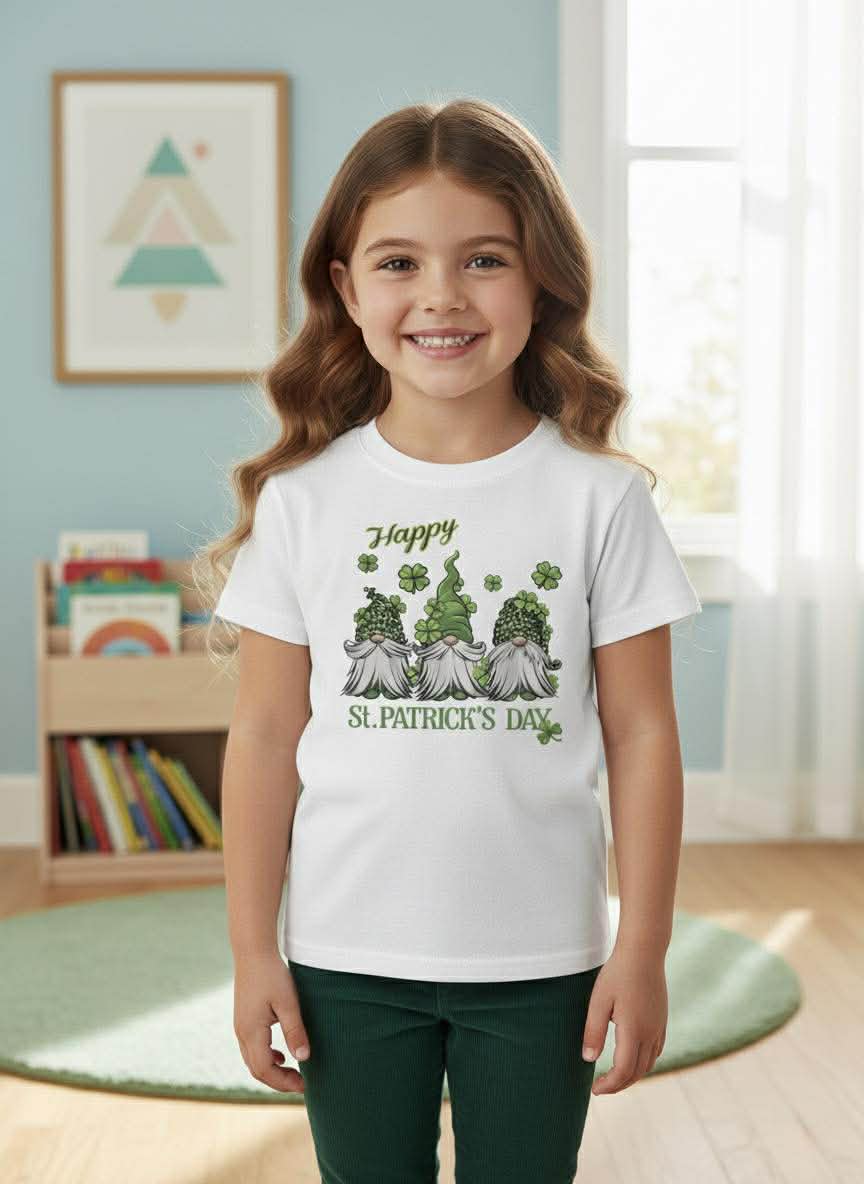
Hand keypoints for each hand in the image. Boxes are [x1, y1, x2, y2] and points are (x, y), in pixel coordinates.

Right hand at [233, 949, 311, 1092]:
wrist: (252, 952)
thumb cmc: (272, 974)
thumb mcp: (288, 1003)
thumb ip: (295, 1031)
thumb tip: (303, 1058)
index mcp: (251, 1032)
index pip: (265, 1070)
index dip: (284, 1082)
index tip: (304, 1085)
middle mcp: (242, 1033)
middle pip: (257, 1070)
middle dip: (278, 1081)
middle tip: (301, 1085)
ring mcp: (240, 1027)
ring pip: (253, 1060)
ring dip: (272, 1071)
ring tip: (294, 1074)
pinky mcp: (244, 1019)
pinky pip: (252, 1049)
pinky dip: (266, 1058)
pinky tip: (281, 1056)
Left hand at [581, 945, 666, 1094]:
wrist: (644, 952)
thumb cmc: (618, 974)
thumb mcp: (599, 1001)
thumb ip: (593, 1031)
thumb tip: (588, 1059)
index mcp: (634, 1031)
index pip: (623, 1071)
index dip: (609, 1085)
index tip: (594, 1089)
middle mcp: (650, 1033)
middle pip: (638, 1072)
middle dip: (619, 1084)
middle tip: (600, 1087)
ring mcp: (659, 1027)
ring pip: (649, 1063)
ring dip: (632, 1075)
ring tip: (614, 1076)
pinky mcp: (662, 1020)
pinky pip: (656, 1051)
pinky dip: (644, 1062)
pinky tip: (632, 1058)